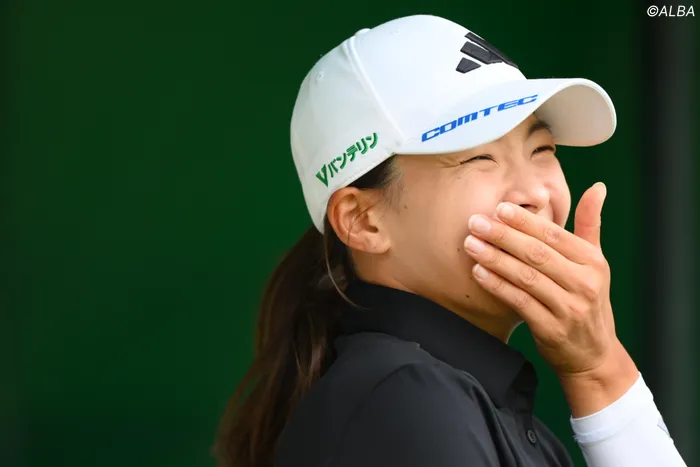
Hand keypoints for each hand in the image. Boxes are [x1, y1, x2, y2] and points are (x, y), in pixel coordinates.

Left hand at [463, 183, 636, 395]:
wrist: (594, 355)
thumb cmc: (587, 300)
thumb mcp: (595, 263)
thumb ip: (589, 224)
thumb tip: (597, 186)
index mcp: (593, 262)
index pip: (555, 236)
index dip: (526, 221)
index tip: (499, 208)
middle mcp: (584, 284)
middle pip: (537, 254)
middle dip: (503, 236)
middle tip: (475, 222)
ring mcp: (569, 308)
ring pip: (526, 277)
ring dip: (495, 258)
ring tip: (471, 244)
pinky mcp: (552, 329)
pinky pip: (519, 302)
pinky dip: (498, 286)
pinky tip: (478, 272)